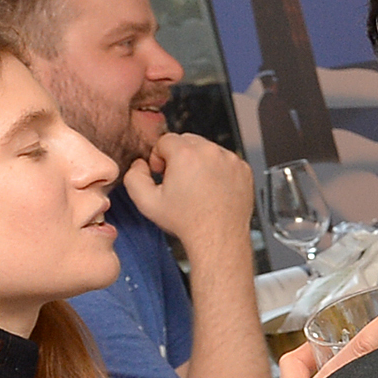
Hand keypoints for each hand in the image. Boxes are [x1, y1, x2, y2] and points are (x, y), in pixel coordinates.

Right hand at [123, 132, 255, 255]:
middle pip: (187, 141)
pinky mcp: (244, 169)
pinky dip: (218, 170)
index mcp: (187, 155)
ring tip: (196, 187)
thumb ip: (134, 177)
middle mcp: (211, 152)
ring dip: (199, 162)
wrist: (218, 237)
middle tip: (178, 181)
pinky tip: (212, 189)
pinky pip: (225, 160)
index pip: (166, 140)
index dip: (159, 157)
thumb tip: (139, 164)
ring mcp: (230, 160)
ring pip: (207, 150)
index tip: (163, 173)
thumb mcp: (146, 202)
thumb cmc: (187, 222)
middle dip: (179, 156)